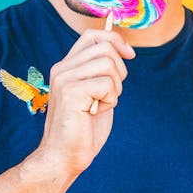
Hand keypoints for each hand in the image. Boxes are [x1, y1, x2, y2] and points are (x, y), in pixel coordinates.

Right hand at [36, 28, 134, 176]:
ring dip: (115, 88)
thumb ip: (103, 72)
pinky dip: (110, 100)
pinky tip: (96, 112)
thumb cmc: (83, 129)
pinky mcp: (70, 93)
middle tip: (109, 95)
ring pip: (108, 64)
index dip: (115, 39)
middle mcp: (62, 68)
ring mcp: (64, 79)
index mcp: (66, 66)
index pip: (92, 35)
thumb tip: (124, 50)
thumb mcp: (96, 93)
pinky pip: (106, 84)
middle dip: (119, 71)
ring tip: (101, 105)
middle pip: (105, 48)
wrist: (64, 157)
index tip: (130, 55)